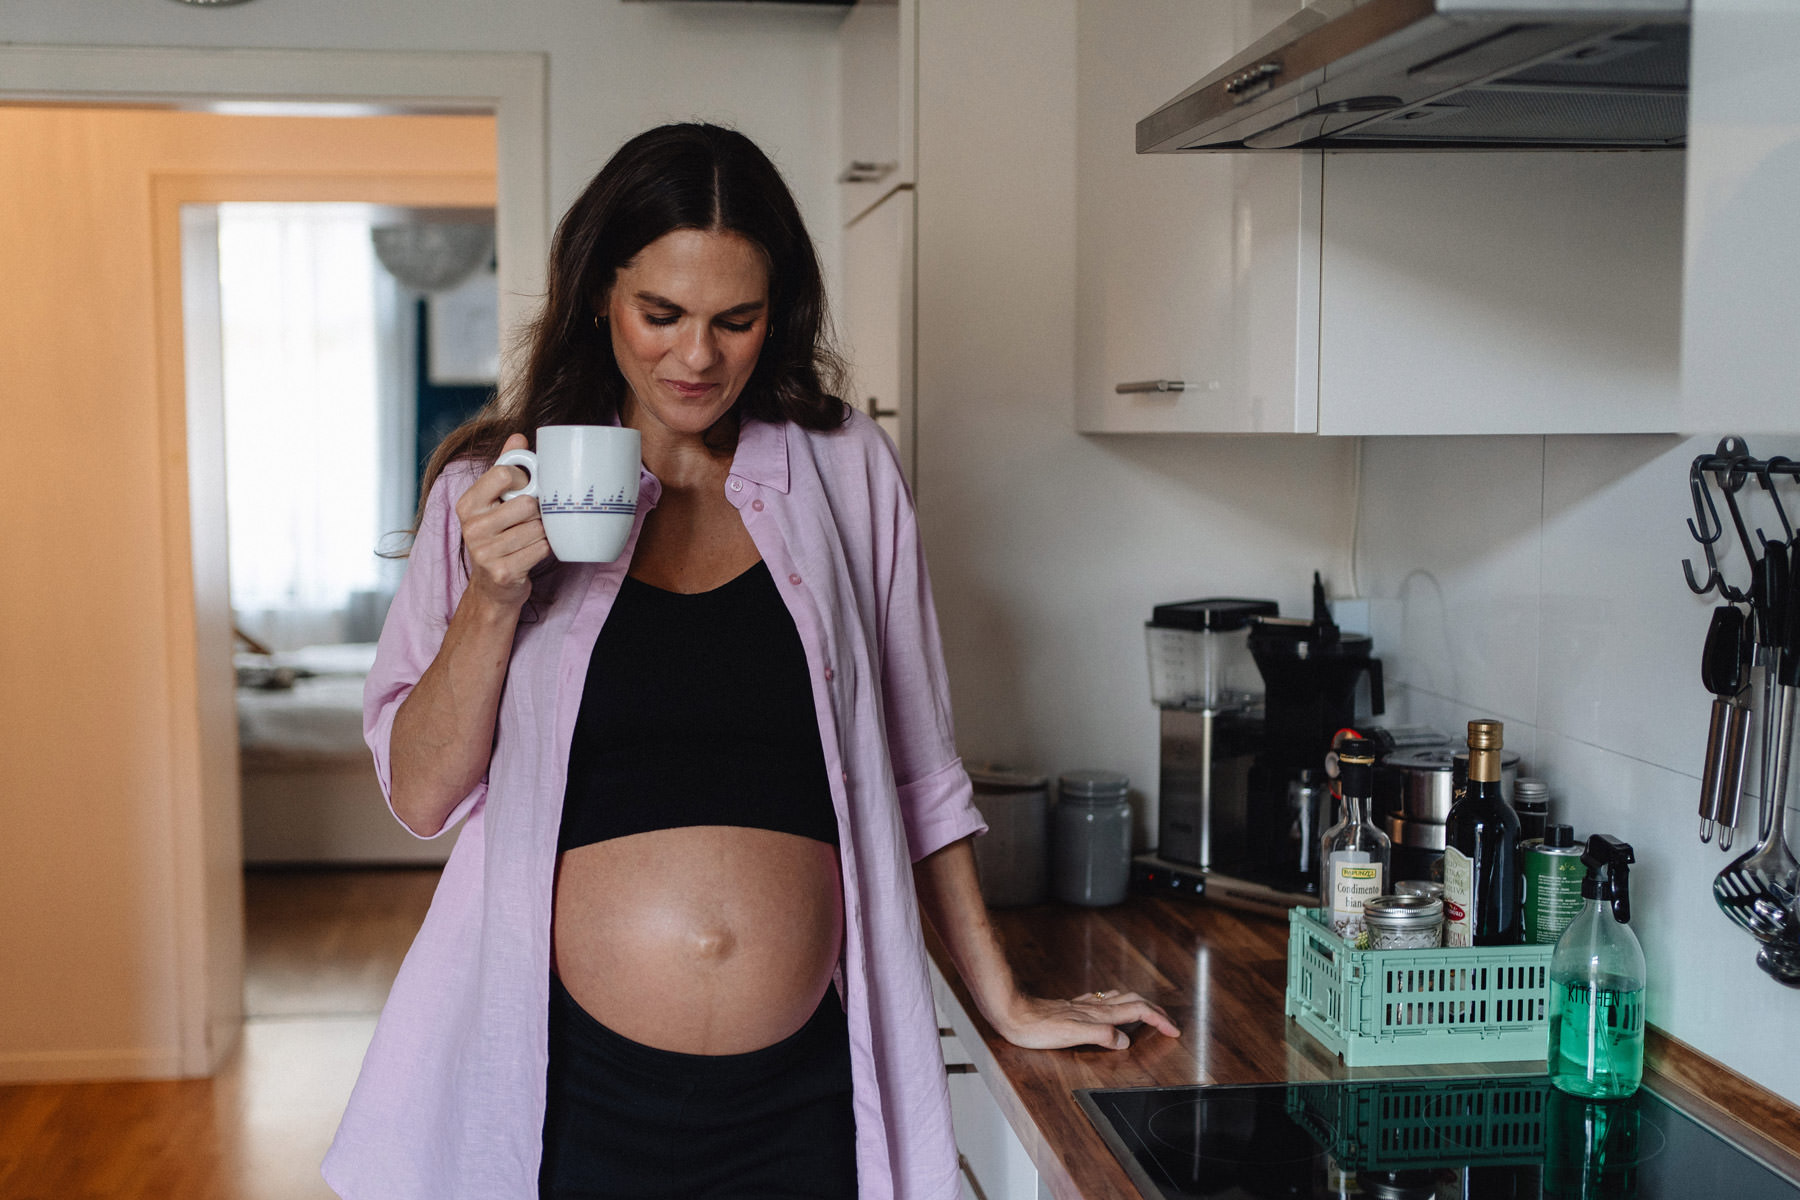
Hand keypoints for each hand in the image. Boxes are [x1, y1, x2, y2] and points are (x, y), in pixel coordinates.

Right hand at [454, 433, 551, 609]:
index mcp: (467, 504)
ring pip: (537, 527)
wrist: (492, 588)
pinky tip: (532, 552)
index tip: (523, 489)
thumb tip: (518, 437)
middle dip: (536, 511)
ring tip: (529, 537)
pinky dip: (544, 549)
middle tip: (529, 520)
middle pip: (527, 503)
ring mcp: (485, 552)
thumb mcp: (494, 501)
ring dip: (542, 532)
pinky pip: (541, 549)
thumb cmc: (497, 537)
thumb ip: (505, 467)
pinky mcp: (503, 572)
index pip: (504, 473)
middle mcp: (471, 527)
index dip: (523, 479)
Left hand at [994, 989, 1179, 1050]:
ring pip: (1120, 1000)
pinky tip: (1111, 1006)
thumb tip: (1125, 1042)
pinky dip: (1117, 1004)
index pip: (1138, 1012)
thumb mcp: (1071, 1035)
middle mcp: (1094, 1007)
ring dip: (1140, 1005)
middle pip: (1134, 1002)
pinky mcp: (1072, 1008)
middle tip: (1169, 1023)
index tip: (1174, 1030)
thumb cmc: (1037, 1027)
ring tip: (1150, 1012)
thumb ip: (1101, 1035)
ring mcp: (1084, 1006)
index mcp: (1098, 1014)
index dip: (1158, 1020)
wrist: (1012, 1013)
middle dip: (1155, 1011)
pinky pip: (1103, 1001)